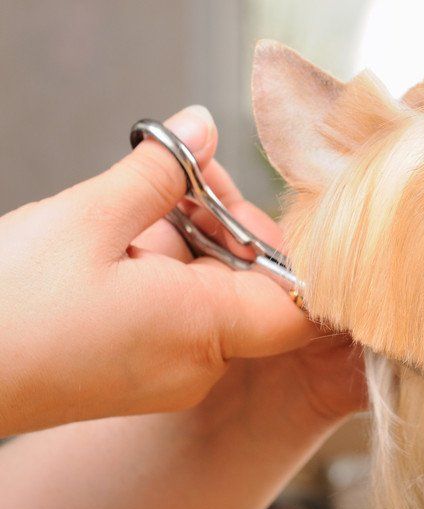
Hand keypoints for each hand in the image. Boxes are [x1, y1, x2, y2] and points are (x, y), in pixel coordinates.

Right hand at [0, 106, 320, 435]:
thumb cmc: (10, 313)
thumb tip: (203, 126)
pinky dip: (167, 272)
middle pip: (253, 288)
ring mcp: (172, 374)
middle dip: (225, 224)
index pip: (301, 304)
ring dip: (191, 243)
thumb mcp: (85, 220)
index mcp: (203, 330)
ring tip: (147, 200)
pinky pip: (182, 316)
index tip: (254, 205)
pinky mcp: (143, 374)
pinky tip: (126, 240)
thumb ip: (158, 173)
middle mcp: (200, 363)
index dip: (296, 252)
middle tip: (185, 175)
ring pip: (214, 297)